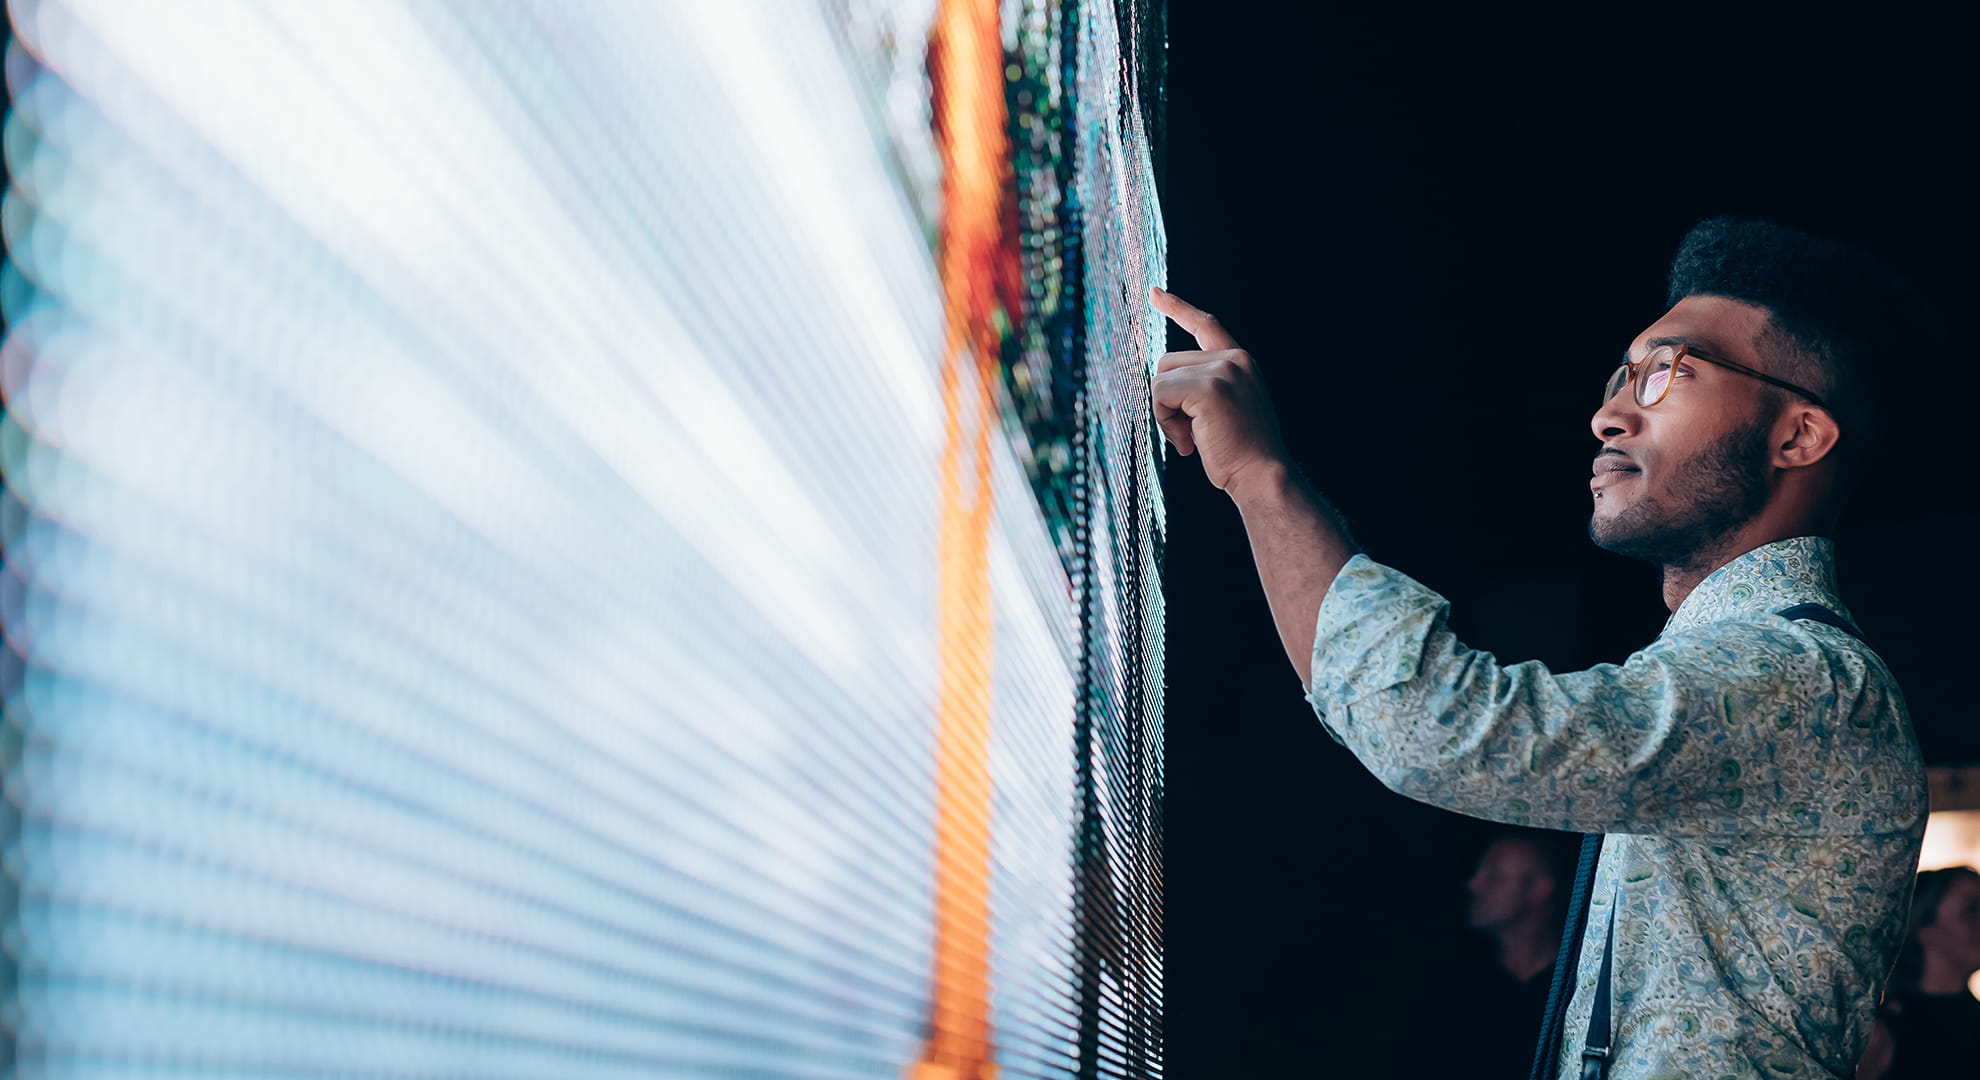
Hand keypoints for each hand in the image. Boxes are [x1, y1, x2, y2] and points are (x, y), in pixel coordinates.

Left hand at [1151, 287, 1288, 495]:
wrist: (1262, 476)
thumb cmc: (1240, 454)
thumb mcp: (1224, 411)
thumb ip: (1201, 389)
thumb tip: (1161, 386)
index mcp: (1240, 362)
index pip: (1205, 325)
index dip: (1177, 308)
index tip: (1154, 293)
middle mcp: (1234, 358)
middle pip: (1167, 362)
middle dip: (1167, 401)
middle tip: (1190, 434)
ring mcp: (1223, 370)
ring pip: (1160, 379)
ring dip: (1165, 414)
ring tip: (1192, 440)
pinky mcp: (1209, 387)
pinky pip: (1160, 395)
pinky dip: (1165, 422)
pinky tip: (1187, 444)